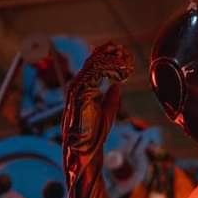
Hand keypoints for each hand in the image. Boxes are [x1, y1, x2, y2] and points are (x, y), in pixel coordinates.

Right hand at [62, 42, 133, 160]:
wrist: (87, 151)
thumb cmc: (95, 135)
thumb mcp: (107, 112)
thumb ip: (111, 98)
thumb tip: (116, 85)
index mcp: (81, 91)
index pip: (91, 68)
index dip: (103, 57)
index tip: (117, 49)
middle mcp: (76, 88)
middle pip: (90, 63)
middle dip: (105, 53)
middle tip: (120, 47)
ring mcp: (76, 92)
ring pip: (91, 68)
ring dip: (107, 59)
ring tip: (121, 54)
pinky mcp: (80, 97)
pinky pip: (92, 77)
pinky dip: (106, 71)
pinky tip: (118, 69)